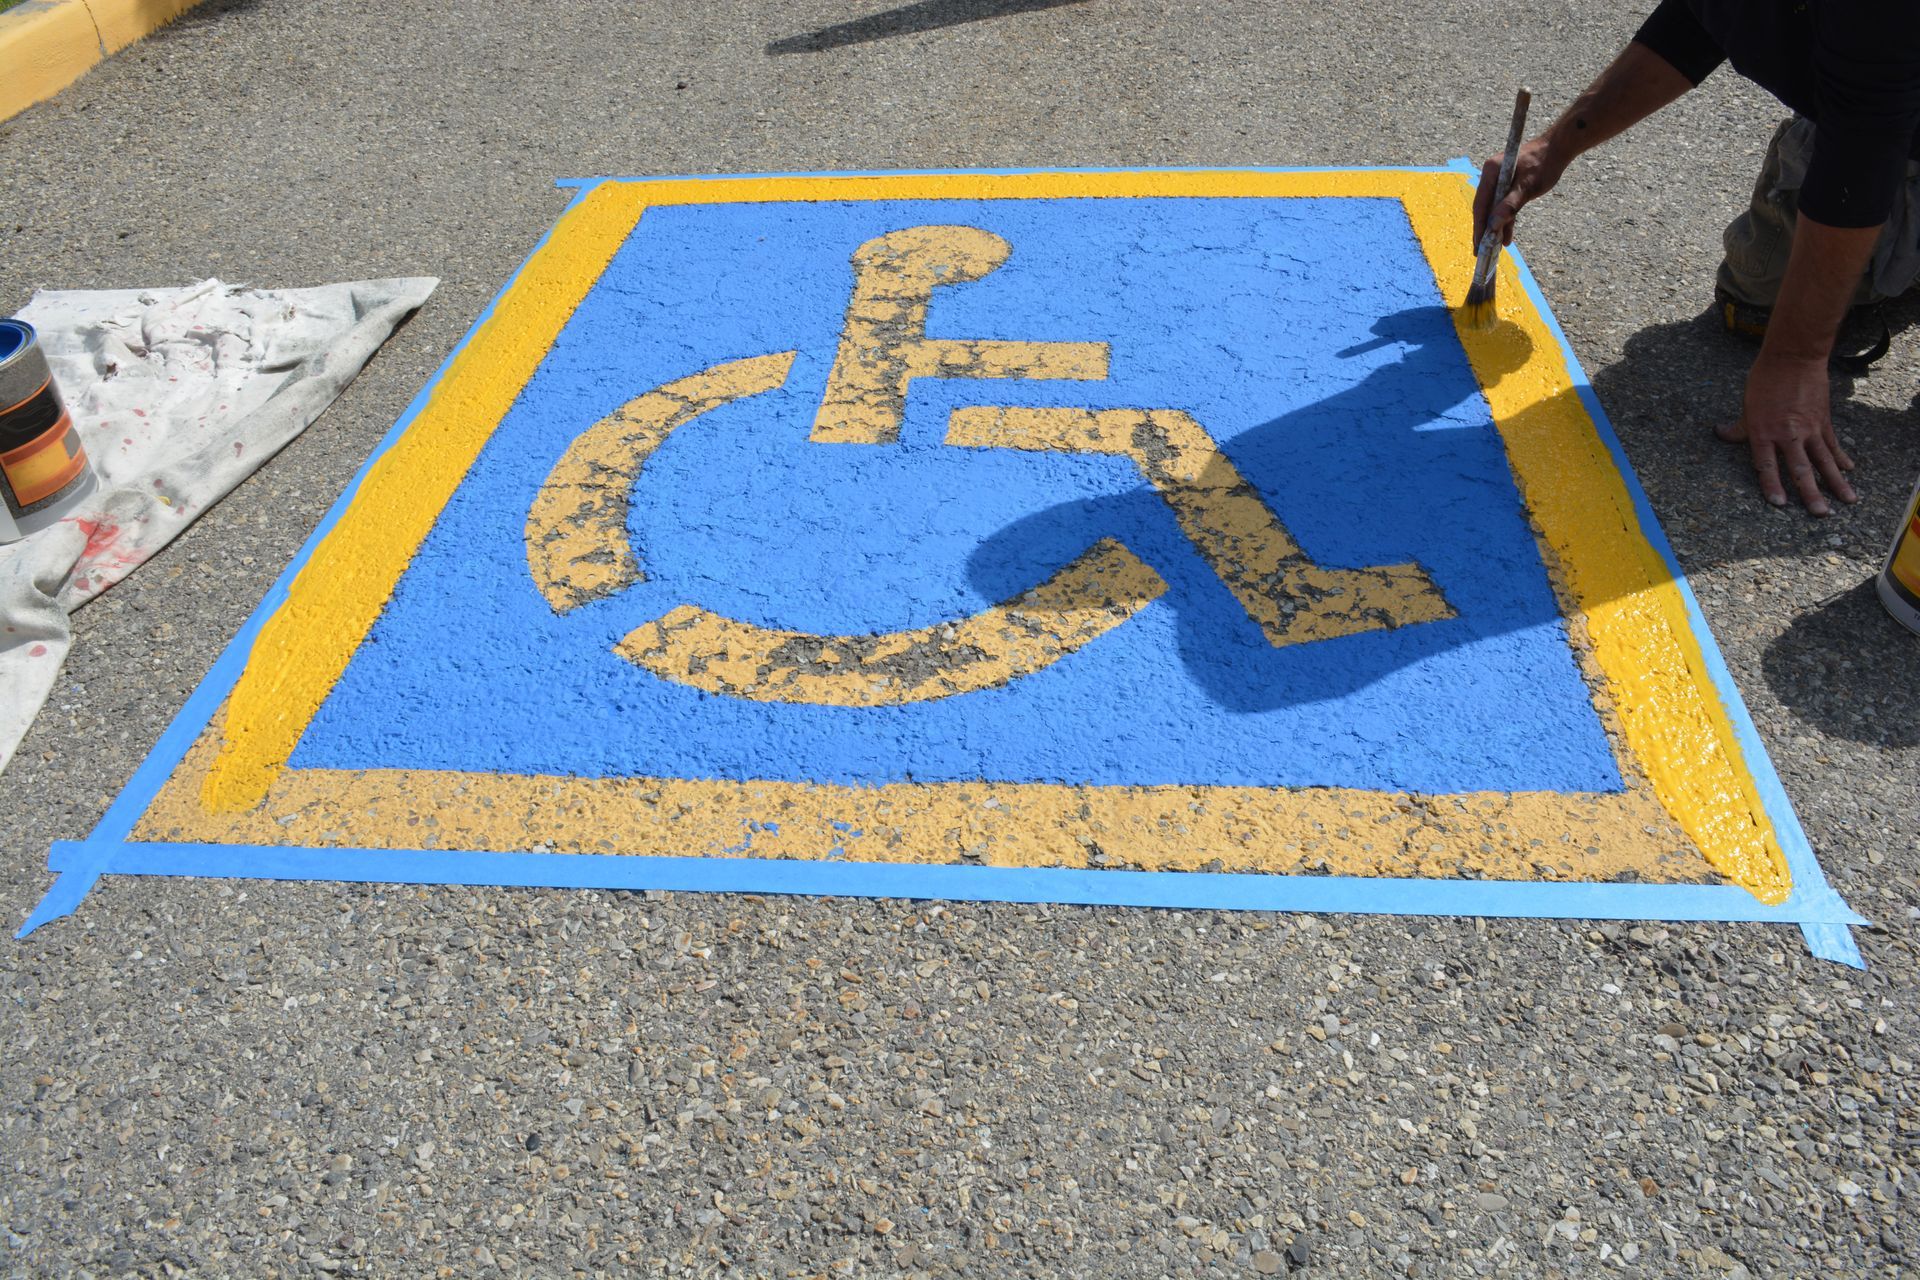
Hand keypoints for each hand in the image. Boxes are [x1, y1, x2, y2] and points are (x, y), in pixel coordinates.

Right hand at [1471, 137, 1569, 249]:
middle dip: (1484, 230)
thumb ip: (1510, 205)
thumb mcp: (1528, 186)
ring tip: (1493, 249)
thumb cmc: (1544, 163)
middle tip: (1481, 252)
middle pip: (1484, 208)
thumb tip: (1494, 225)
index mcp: (1491, 172)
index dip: (1479, 226)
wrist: (1558, 148)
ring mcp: (1499, 181)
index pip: (1481, 204)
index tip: (1478, 245)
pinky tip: (1506, 237)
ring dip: (1495, 228)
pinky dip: (1505, 220)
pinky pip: (1503, 206)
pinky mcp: (1508, 186)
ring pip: (1494, 209)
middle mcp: (1491, 176)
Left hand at [1716, 352, 1856, 514]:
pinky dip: (1841, 458)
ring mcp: (1809, 429)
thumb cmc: (1764, 381)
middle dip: (1811, 494)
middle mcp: (1787, 435)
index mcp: (1763, 433)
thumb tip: (1721, 434)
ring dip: (1836, 482)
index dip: (1772, 486)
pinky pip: (1832, 444)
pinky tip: (1849, 471)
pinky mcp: (1823, 421)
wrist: (1793, 358)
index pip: (1766, 466)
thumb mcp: (1746, 406)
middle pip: (1800, 469)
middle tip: (1821, 514)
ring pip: (1824, 461)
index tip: (1779, 504)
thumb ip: (1738, 428)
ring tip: (1848, 501)